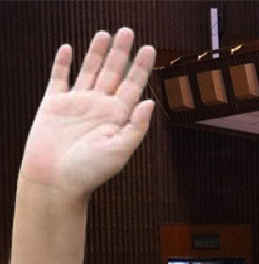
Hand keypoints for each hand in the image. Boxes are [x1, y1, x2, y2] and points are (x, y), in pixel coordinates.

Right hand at [19, 29, 155, 197]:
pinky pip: (59, 79)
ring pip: (89, 71)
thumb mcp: (120, 150)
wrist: (55, 181)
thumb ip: (136, 127)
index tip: (150, 48)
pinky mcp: (54, 104)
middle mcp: (99, 107)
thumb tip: (150, 102)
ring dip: (97, 52)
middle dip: (121, 52)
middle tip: (128, 31)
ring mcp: (77, 104)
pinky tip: (68, 49)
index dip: (141, 67)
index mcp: (118, 117)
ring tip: (105, 33)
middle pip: (113, 73)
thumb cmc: (90, 172)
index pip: (133, 86)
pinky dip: (62, 63)